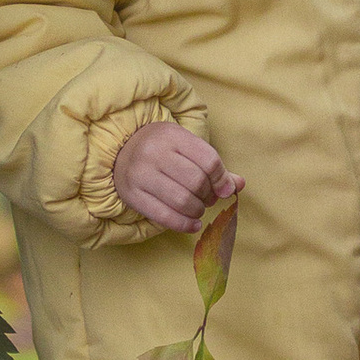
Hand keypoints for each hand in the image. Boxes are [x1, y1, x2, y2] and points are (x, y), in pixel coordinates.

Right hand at [112, 121, 238, 234]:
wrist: (120, 151)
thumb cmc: (162, 150)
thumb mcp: (186, 148)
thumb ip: (213, 166)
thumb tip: (238, 186)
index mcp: (172, 135)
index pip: (209, 160)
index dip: (222, 179)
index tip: (225, 190)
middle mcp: (154, 152)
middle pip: (197, 181)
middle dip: (209, 196)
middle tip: (208, 199)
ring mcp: (140, 174)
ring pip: (182, 200)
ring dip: (198, 211)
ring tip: (198, 209)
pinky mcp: (132, 195)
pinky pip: (164, 216)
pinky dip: (184, 225)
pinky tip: (193, 224)